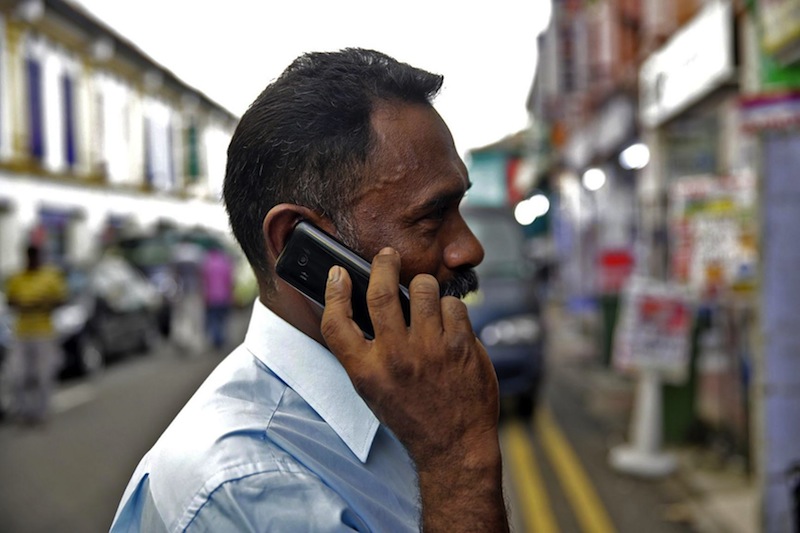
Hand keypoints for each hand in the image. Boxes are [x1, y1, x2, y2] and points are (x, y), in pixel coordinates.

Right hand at [321, 247, 507, 531]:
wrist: (454, 445)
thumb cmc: (412, 415)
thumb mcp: (374, 390)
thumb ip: (365, 351)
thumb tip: (361, 304)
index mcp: (366, 371)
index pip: (336, 323)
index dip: (333, 292)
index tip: (339, 273)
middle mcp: (395, 358)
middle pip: (381, 292)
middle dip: (383, 264)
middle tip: (387, 256)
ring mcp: (430, 350)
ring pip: (424, 289)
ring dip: (424, 286)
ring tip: (426, 296)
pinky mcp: (461, 346)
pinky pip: (454, 305)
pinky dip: (451, 308)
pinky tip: (448, 323)